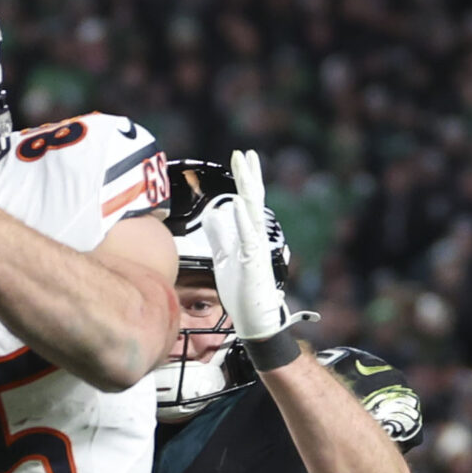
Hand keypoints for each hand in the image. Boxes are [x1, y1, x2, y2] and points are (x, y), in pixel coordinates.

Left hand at [199, 148, 295, 342]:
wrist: (255, 318)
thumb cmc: (242, 290)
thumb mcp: (225, 256)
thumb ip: (221, 235)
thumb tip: (216, 213)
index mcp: (249, 235)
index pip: (246, 201)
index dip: (243, 179)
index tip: (239, 158)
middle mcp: (256, 238)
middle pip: (252, 200)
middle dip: (248, 176)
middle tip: (244, 154)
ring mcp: (256, 249)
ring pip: (252, 213)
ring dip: (248, 189)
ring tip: (246, 169)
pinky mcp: (252, 263)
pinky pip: (248, 238)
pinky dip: (243, 222)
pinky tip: (238, 205)